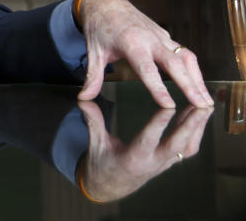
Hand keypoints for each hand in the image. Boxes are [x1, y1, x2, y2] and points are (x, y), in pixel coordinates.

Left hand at [76, 0, 212, 107]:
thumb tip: (84, 97)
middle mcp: (150, 39)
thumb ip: (92, 76)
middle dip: (189, 85)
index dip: (158, 87)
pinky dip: (193, 70)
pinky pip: (184, 54)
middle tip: (201, 106)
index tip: (169, 105)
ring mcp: (160, 36)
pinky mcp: (166, 37)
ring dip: (197, 79)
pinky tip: (198, 86)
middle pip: (175, 63)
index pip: (147, 69)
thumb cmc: (99, 28)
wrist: (106, 3)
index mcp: (131, 43)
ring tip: (206, 102)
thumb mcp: (93, 52)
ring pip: (185, 57)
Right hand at [77, 100, 210, 201]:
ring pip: (188, 148)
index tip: (169, 105)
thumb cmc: (102, 164)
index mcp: (133, 158)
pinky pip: (187, 149)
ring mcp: (164, 164)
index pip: (148, 138)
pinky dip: (195, 132)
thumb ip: (93, 121)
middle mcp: (153, 162)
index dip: (159, 123)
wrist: (111, 187)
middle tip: (202, 106)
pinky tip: (197, 117)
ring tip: (205, 107)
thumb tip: (83, 99)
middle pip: (177, 144)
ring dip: (198, 128)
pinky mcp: (169, 162)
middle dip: (191, 125)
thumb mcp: (95, 144)